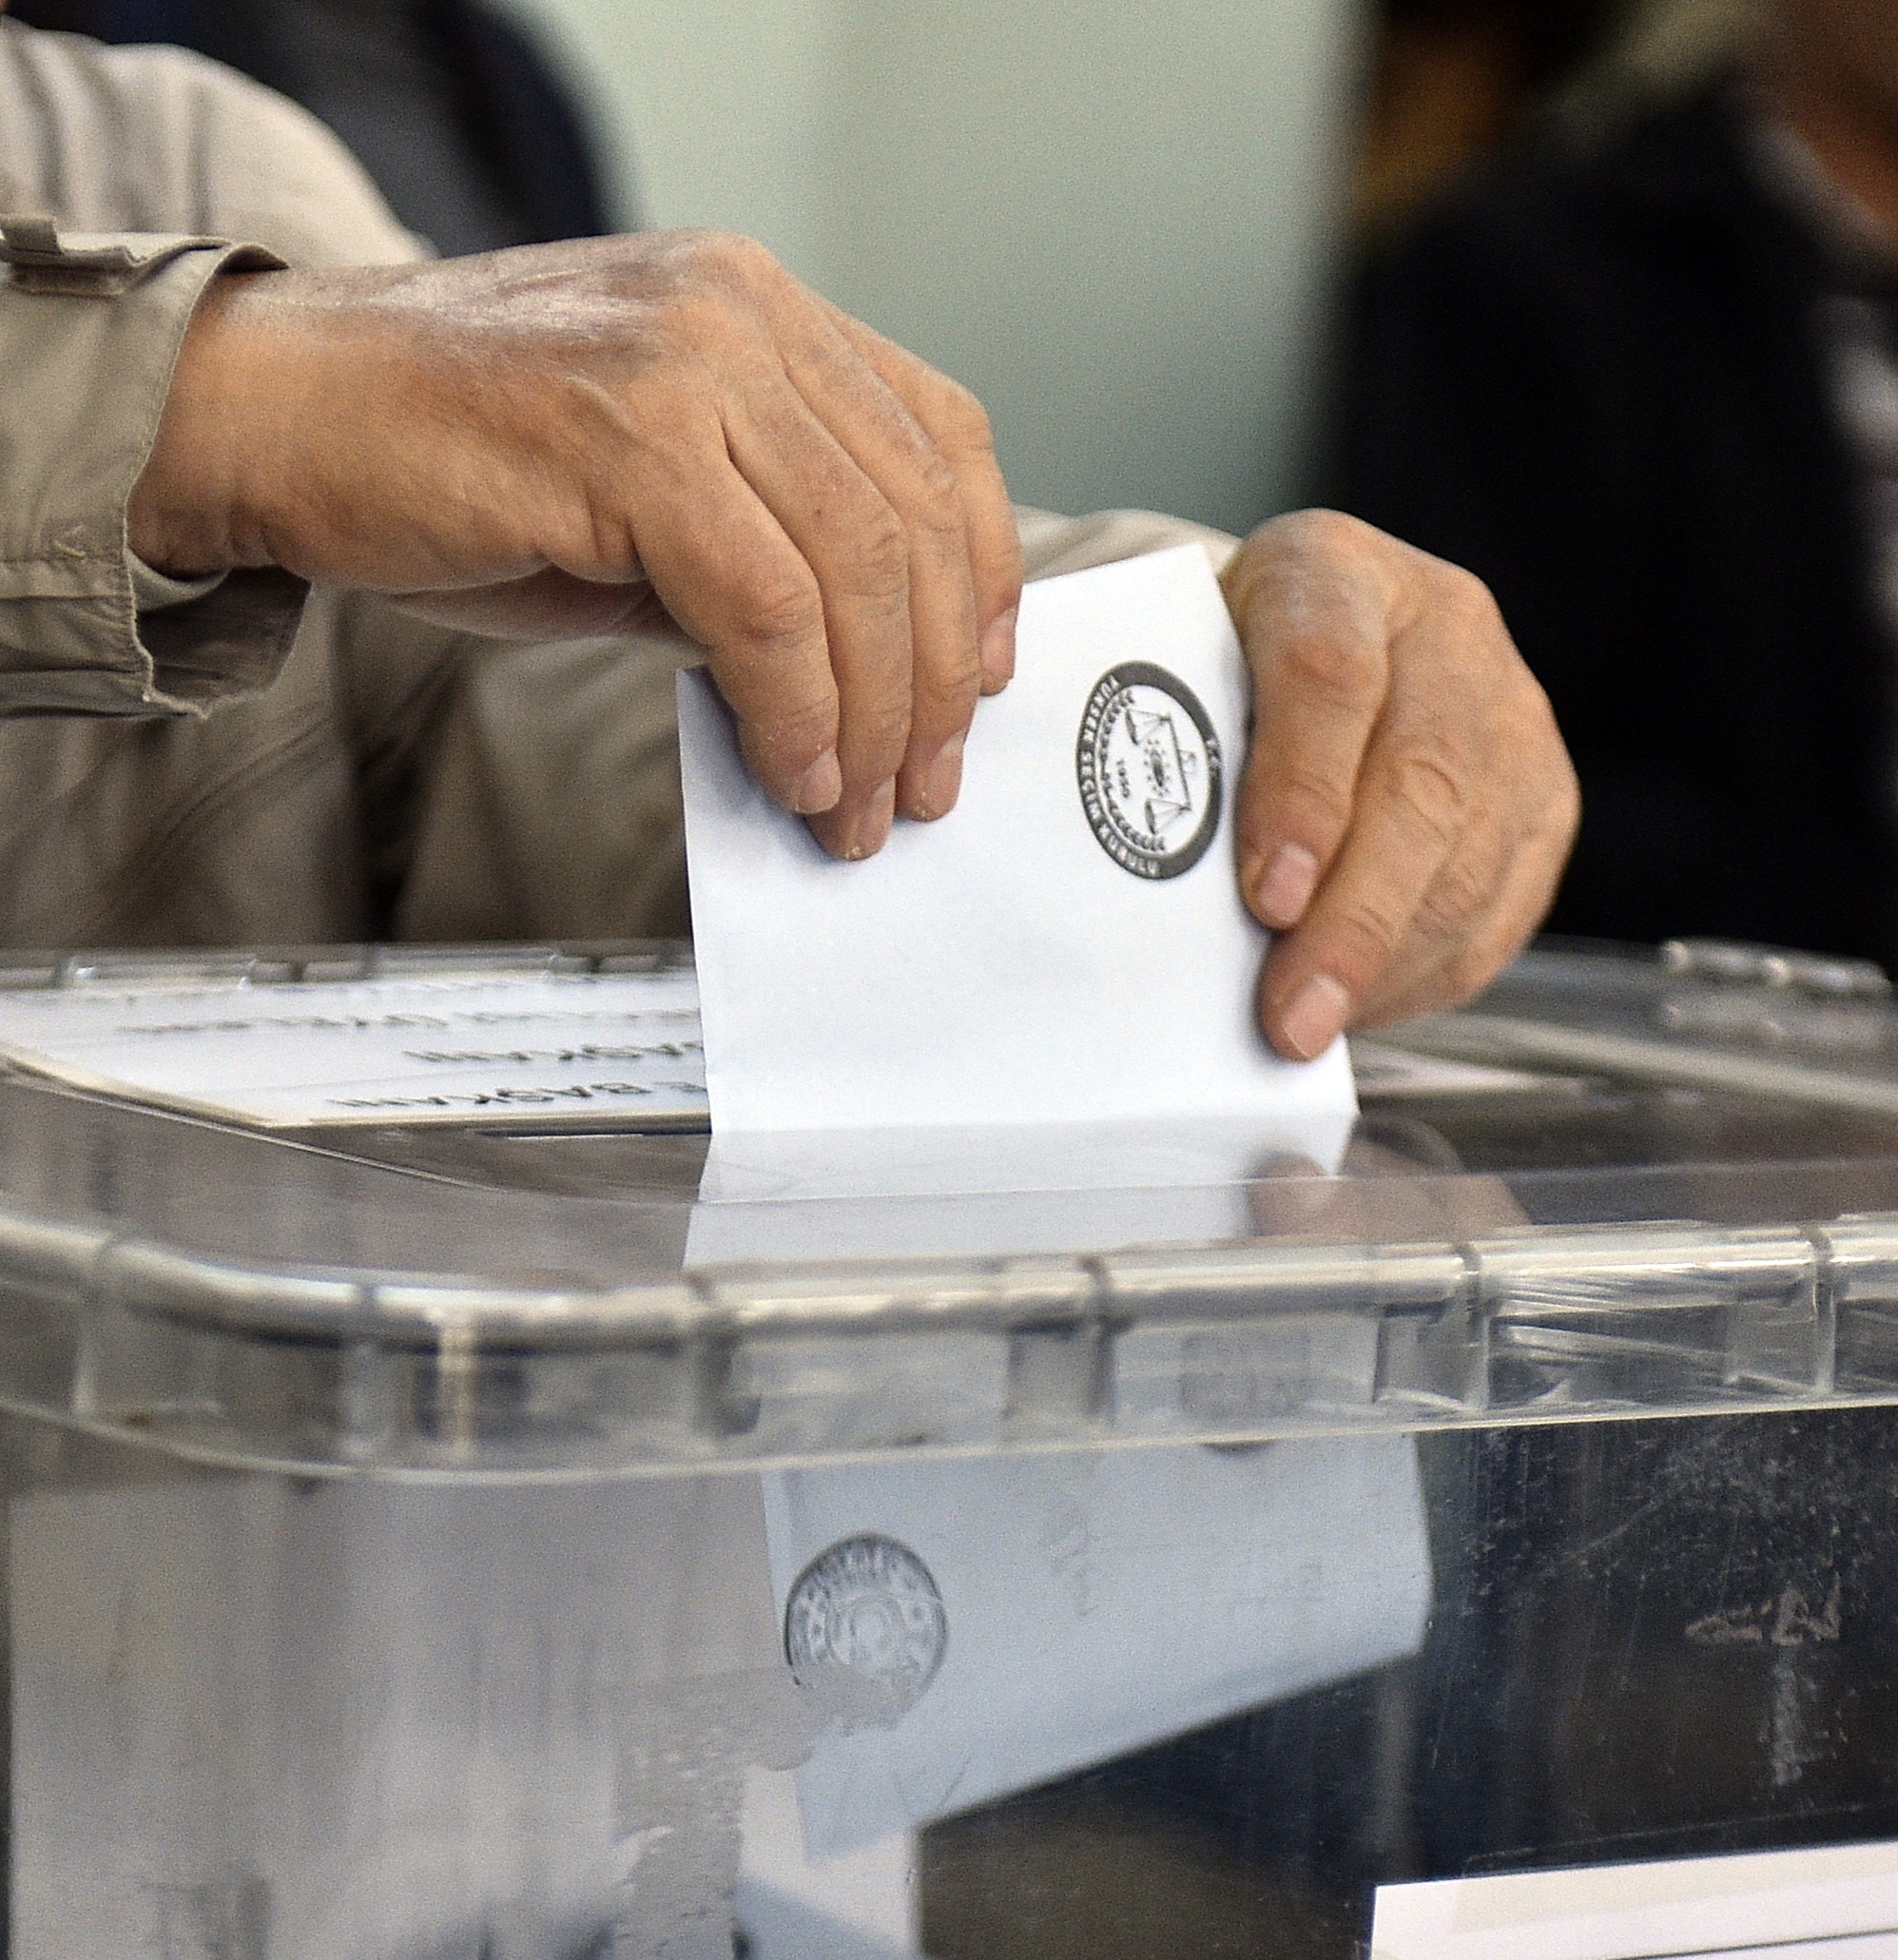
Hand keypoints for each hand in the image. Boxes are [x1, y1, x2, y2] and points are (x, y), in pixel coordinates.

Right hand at [128, 231, 1022, 859]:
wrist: (272, 416)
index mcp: (761, 311)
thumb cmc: (451, 464)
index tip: (980, 681)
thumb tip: (857, 679)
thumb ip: (757, 554)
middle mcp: (740, 314)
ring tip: (858, 810)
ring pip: (855, 565)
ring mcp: (685, 362)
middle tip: (921, 787)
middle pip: (914, 516)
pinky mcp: (626, 437)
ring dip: (873, 717)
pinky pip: (764, 605)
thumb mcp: (645, 497)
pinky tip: (794, 775)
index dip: (984, 571)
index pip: (939, 438)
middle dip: (933, 681)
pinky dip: (796, 710)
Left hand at [1223, 510, 1578, 1060]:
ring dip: (1386, 961)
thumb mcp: (1181, 672)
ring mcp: (1512, 712)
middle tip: (1289, 1011)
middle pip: (1420, 781)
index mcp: (1333, 573)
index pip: (1328, 675)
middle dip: (1350, 918)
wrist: (1317, 640)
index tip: (1264, 896)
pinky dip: (1427, 970)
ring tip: (1310, 1025)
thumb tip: (1155, 896)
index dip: (1301, 791)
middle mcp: (1445, 630)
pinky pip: (1502, 903)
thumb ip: (1175, 749)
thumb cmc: (1227, 668)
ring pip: (1471, 856)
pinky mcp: (1547, 795)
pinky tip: (1362, 1002)